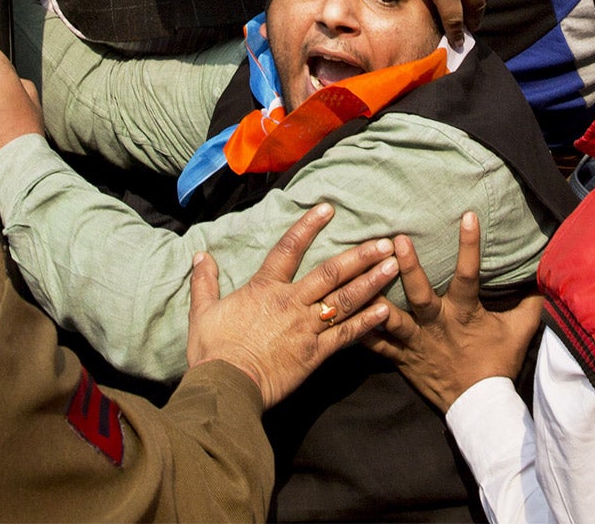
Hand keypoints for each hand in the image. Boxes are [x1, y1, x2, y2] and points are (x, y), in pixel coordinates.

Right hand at [185, 204, 399, 408]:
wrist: (225, 386)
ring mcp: (306, 328)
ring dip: (371, 281)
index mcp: (265, 289)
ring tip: (394, 266)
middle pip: (331, 272)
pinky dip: (367, 322)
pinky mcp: (315, 354)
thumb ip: (204, 282)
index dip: (308, 227)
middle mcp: (291, 302)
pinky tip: (386, 310)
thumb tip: (200, 255)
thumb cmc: (212, 351)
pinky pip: (346, 335)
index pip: (289, 249)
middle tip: (385, 241)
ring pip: (344, 299)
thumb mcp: (203, 312)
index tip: (329, 208)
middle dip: (360, 255)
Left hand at [365, 213, 543, 412]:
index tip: (466, 215)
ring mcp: (416, 343)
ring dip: (375, 297)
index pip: (469, 275)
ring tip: (358, 276)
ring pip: (392, 318)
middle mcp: (437, 325)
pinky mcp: (401, 358)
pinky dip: (358, 331)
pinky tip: (336, 316)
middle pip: (420, 295)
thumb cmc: (497, 364)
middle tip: (395, 239)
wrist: (478, 407)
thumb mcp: (520, 331)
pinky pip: (376, 345)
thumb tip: (546, 276)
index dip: (469, 246)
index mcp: (465, 314)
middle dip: (408, 267)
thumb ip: (530, 302)